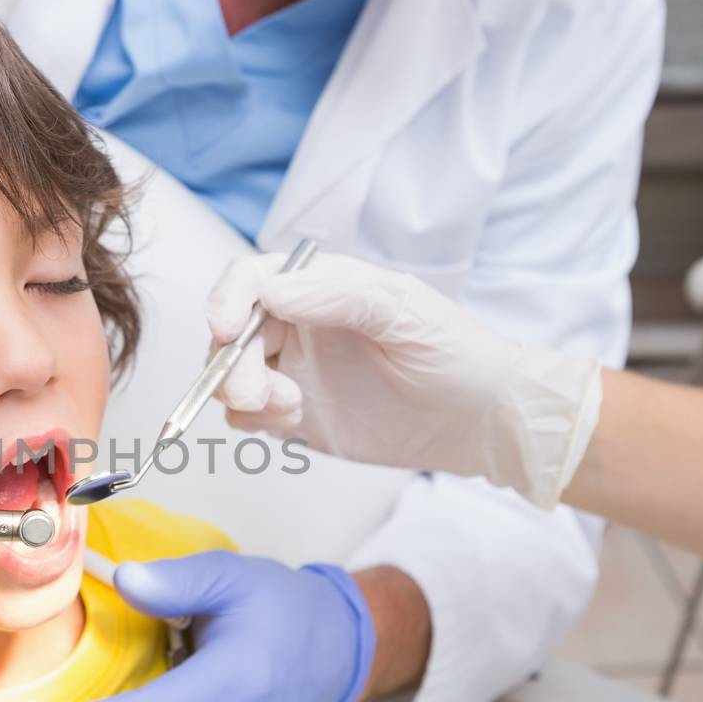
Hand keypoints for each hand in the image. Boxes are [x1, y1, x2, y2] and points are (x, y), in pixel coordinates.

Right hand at [206, 251, 601, 508]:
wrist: (479, 419)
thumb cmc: (452, 352)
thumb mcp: (402, 310)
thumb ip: (336, 296)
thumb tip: (272, 291)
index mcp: (319, 286)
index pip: (251, 280)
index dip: (227, 299)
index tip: (223, 328)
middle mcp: (297, 324)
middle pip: (230, 332)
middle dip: (228, 362)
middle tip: (252, 392)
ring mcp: (292, 370)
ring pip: (231, 375)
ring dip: (242, 393)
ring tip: (289, 408)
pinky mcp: (294, 413)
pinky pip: (249, 413)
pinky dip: (256, 419)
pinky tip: (295, 421)